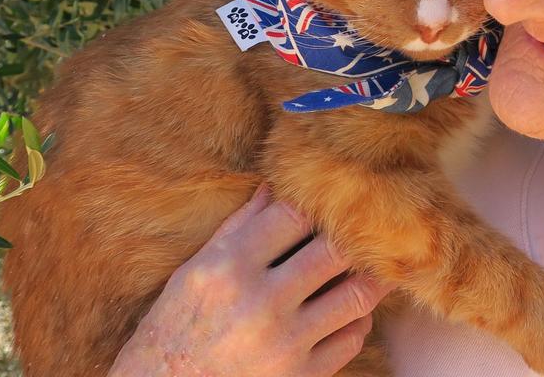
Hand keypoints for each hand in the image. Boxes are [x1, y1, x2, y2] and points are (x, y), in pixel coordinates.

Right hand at [109, 185, 394, 376]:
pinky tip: (346, 313)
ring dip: (369, 279)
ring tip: (368, 268)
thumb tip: (274, 186)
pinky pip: (352, 339)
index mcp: (228, 268)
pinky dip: (357, 322)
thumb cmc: (175, 330)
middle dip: (355, 237)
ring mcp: (284, 343)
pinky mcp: (300, 376)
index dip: (318, 204)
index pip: (295, 215)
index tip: (329, 203)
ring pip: (357, 296)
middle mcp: (259, 303)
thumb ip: (237, 229)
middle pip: (336, 251)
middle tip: (365, 230)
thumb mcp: (193, 273)